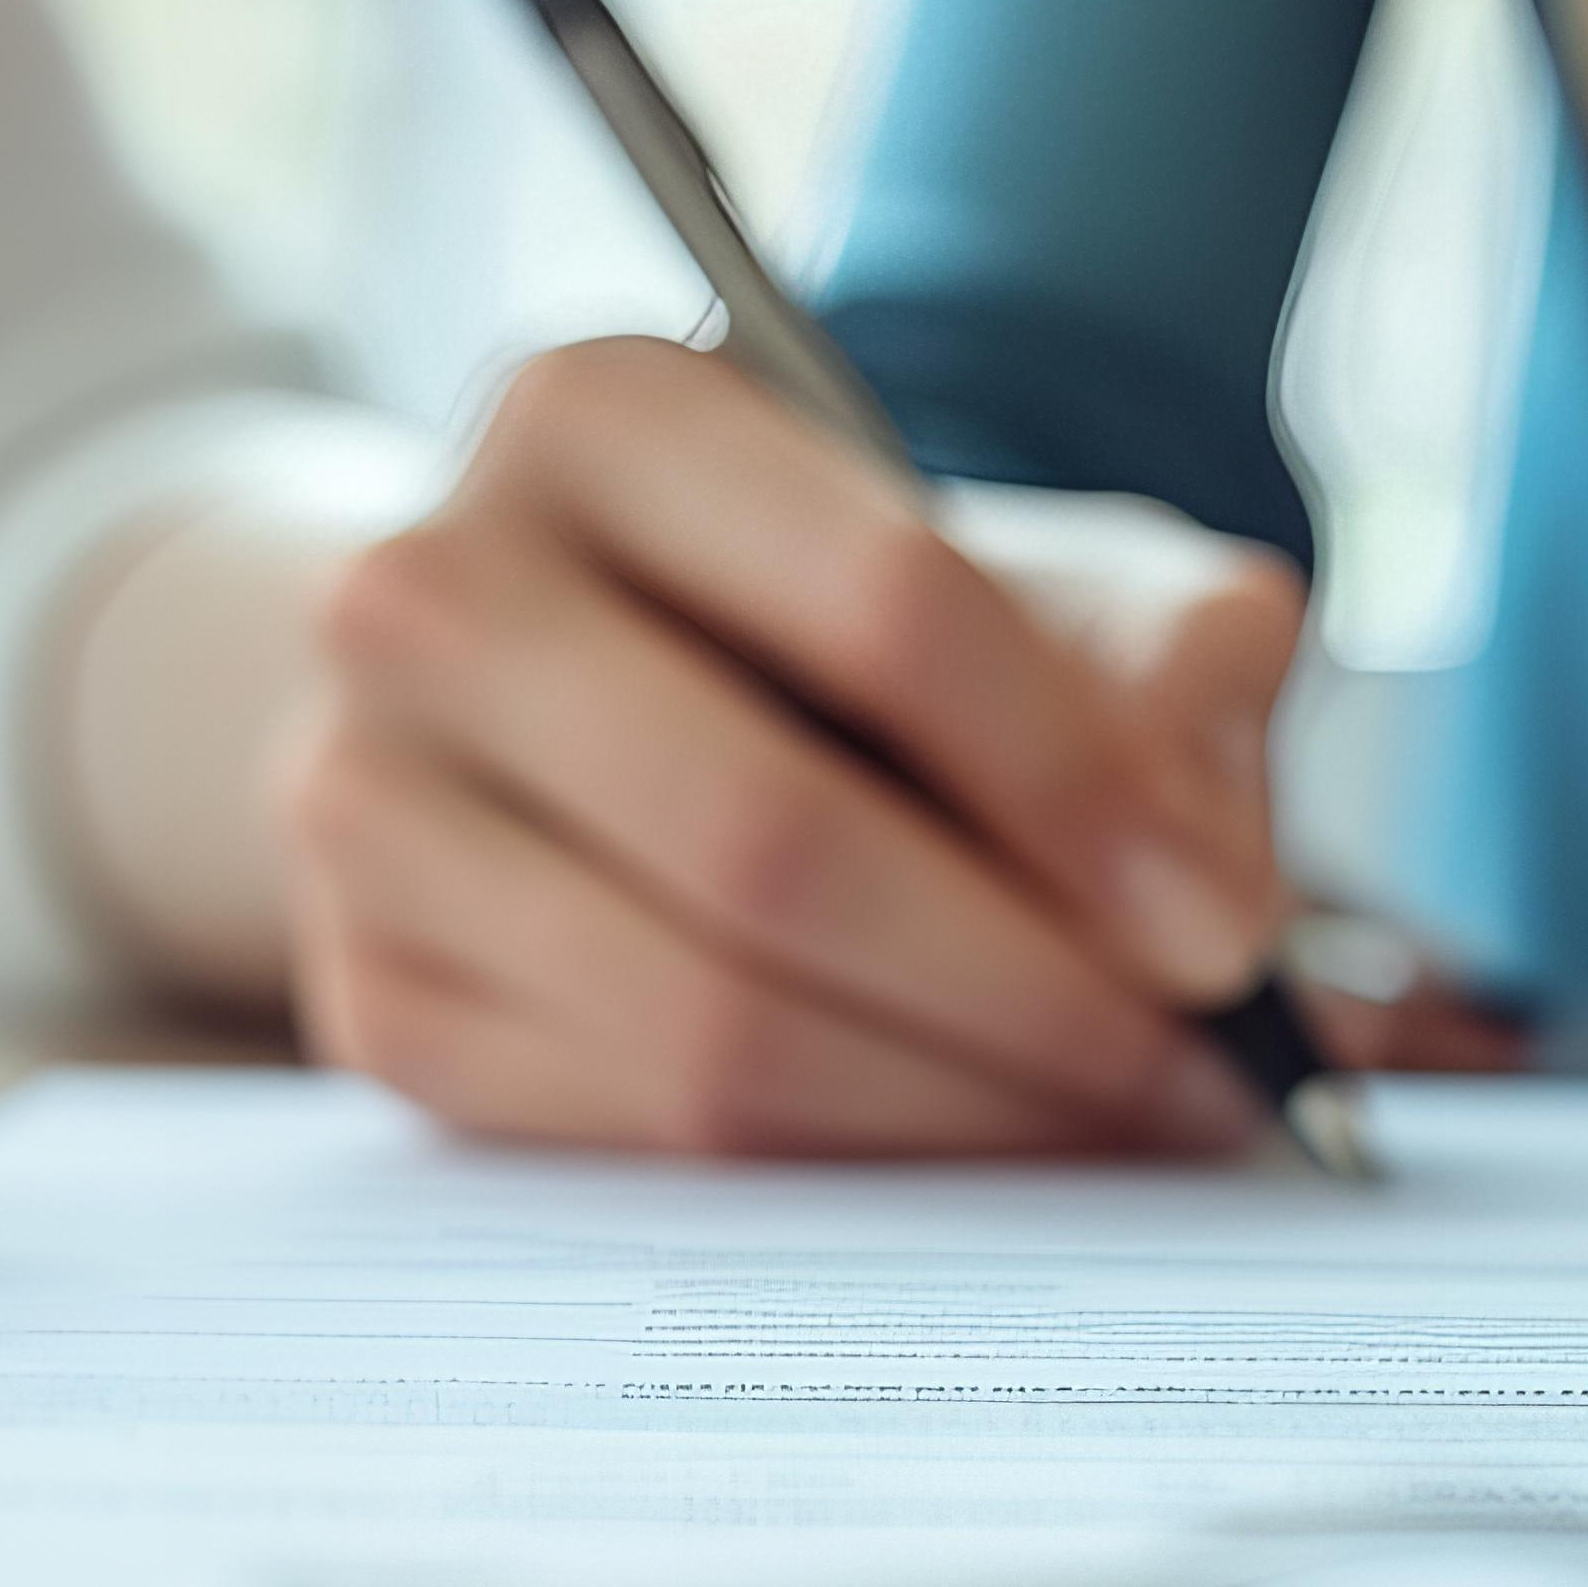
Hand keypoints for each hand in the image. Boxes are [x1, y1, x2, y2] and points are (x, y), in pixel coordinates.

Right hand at [286, 333, 1311, 1156]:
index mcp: (600, 413)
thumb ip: (1168, 655)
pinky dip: (844, 1173)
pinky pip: (637, 1138)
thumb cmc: (836, 622)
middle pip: (777, 842)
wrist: (568, 686)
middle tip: (1197, 1076)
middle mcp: (430, 588)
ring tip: (1118, 1127)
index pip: (886, 605)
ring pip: (706, 1025)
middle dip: (1031, 992)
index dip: (1080, 790)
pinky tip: (970, 1150)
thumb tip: (1218, 882)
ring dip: (959, 1113)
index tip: (1224, 931)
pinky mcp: (370, 996)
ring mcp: (363, 803)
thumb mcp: (1023, 561)